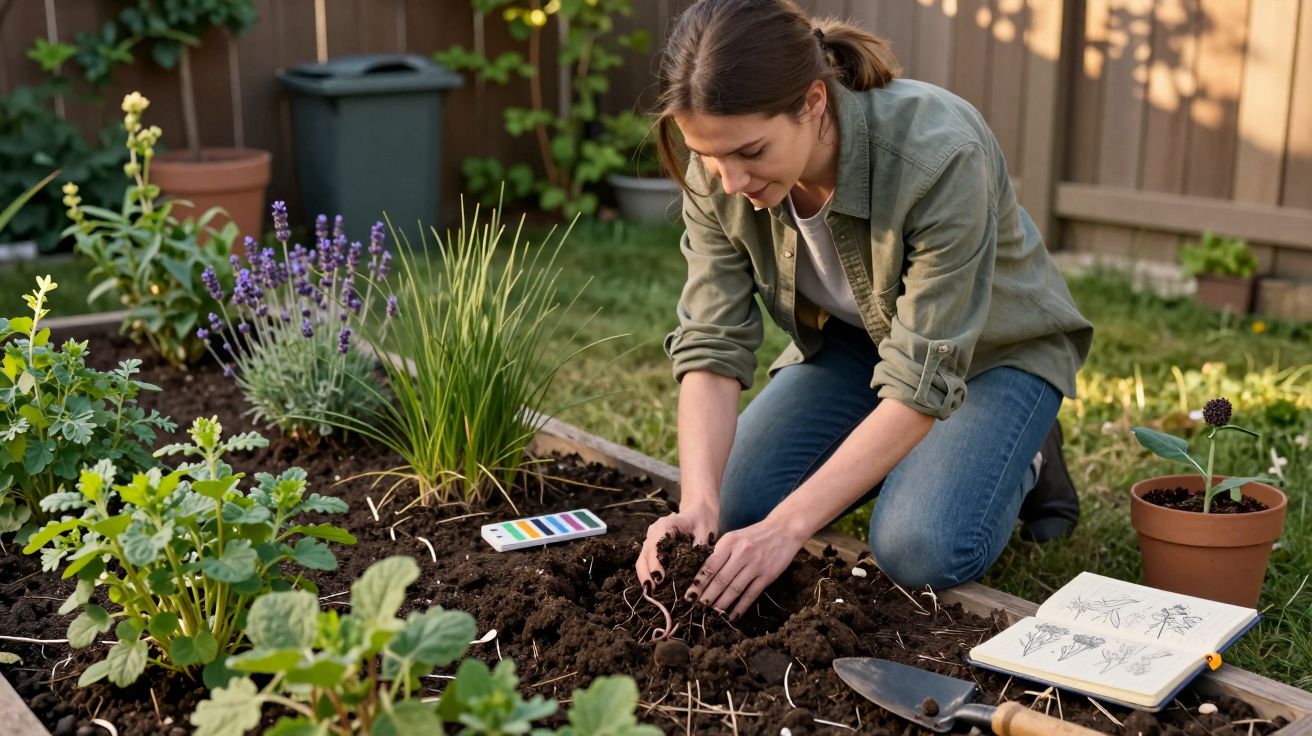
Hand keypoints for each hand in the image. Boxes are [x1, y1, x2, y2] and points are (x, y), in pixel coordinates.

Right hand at [635, 504, 717, 589]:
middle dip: (647, 574)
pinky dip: (648, 576)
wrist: (698, 512)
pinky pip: (646, 563)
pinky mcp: (653, 549)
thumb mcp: (705, 533)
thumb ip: (698, 549)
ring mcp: (651, 541)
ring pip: (642, 561)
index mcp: (665, 525)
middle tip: (653, 592)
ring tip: (651, 594)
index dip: (656, 563)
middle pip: (645, 555)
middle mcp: (653, 532)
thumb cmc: (702, 521)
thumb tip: (694, 572)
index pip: (655, 545)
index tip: (660, 579)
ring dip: (645, 577)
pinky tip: (654, 590)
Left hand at [686, 518, 806, 620]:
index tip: (689, 596)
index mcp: (729, 542)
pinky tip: (732, 616)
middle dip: (707, 597)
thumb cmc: (755, 535)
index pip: (709, 566)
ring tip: (711, 615)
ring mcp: (755, 565)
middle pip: (720, 580)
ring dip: (721, 605)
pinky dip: (740, 607)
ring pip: (734, 589)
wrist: (784, 529)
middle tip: (696, 610)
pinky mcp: (767, 575)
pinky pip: (751, 594)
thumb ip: (720, 553)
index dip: (698, 584)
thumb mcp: (734, 537)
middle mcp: (741, 553)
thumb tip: (702, 575)